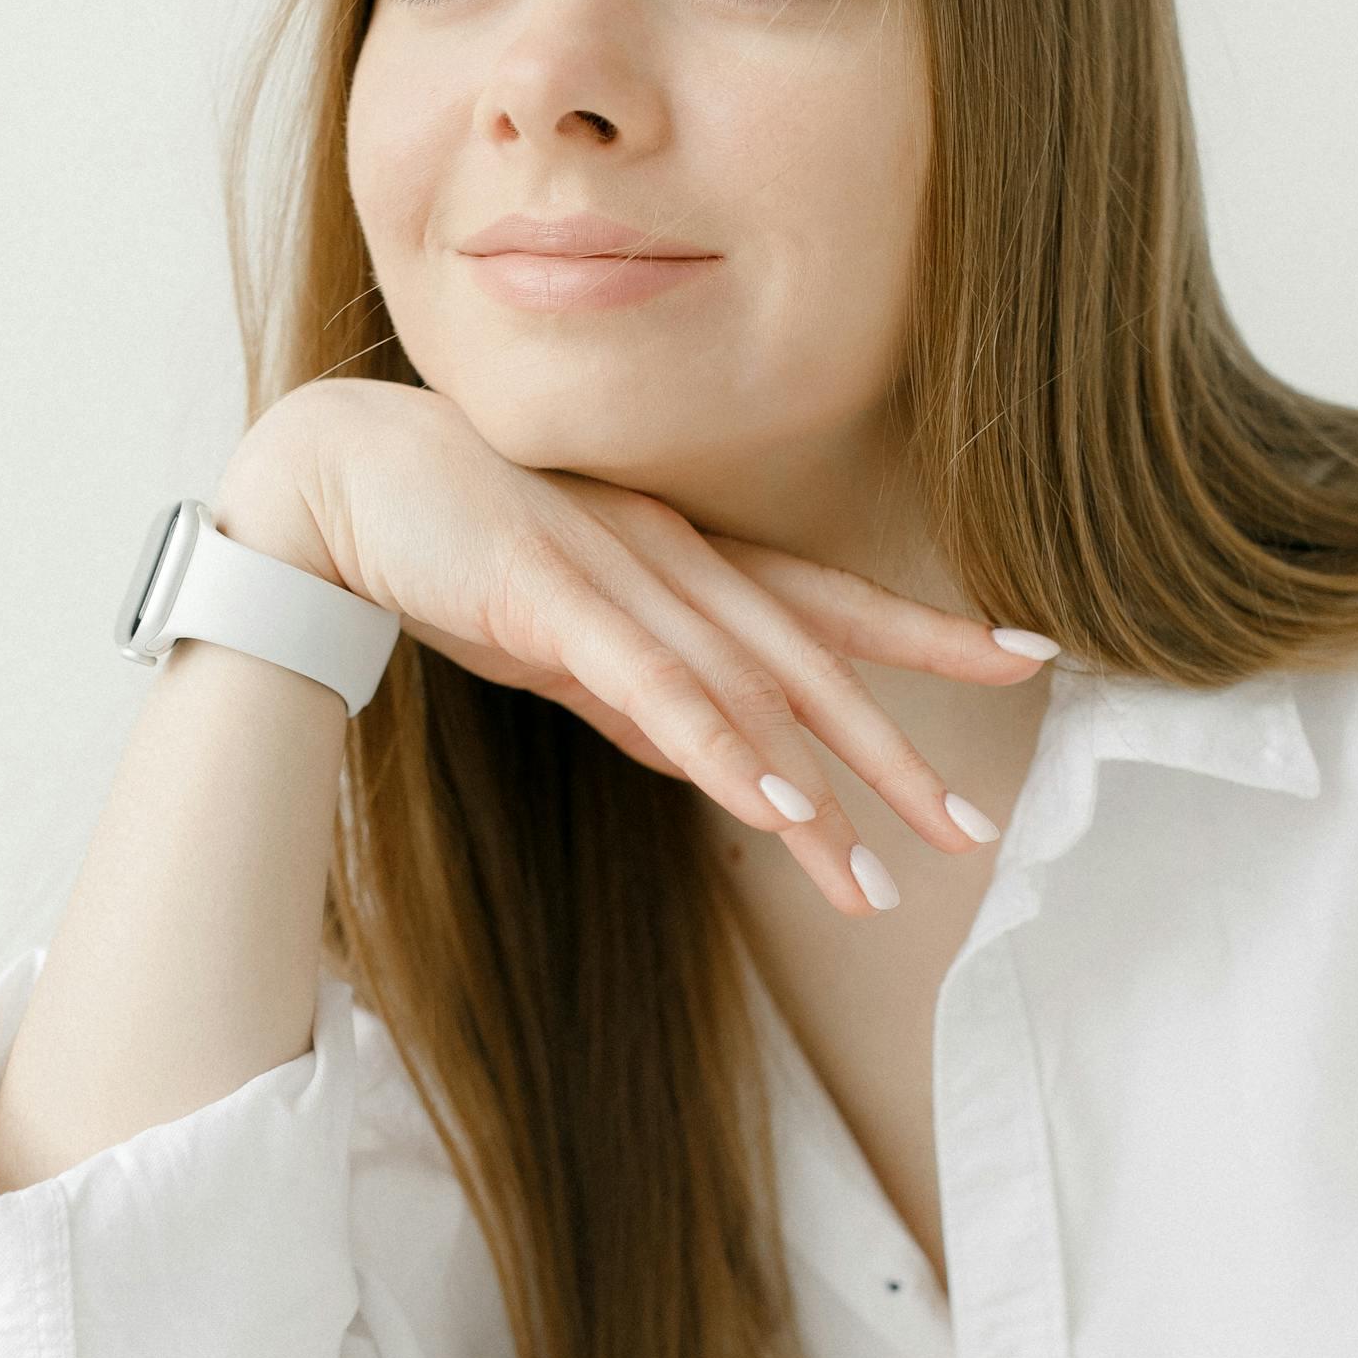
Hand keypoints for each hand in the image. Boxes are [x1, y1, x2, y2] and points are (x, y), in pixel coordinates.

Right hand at [218, 378, 1052, 923]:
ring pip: (744, 691)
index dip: (926, 630)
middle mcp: (673, 556)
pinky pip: (653, 685)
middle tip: (969, 835)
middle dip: (894, 754)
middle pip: (810, 664)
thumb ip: (639, 695)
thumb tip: (713, 766)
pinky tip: (768, 803)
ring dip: (816, 790)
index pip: (826, 601)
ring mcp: (618, 572)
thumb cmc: (449, 548)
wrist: (334, 477)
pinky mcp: (553, 598)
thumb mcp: (565, 636)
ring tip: (874, 880)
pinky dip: (717, 745)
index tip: (1023, 656)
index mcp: (682, 556)